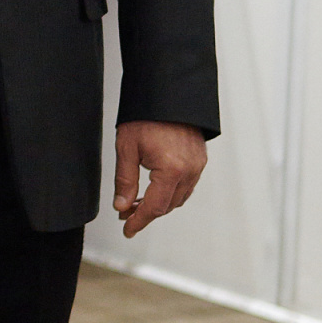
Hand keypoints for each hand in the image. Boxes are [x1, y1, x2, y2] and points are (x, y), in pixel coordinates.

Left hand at [113, 120, 206, 238]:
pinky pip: (186, 186)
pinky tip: (155, 190)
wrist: (167, 92)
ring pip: (178, 198)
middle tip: (125, 214)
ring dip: (159, 204)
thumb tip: (121, 206)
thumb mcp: (127, 147)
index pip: (154, 207)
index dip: (138, 221)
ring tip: (136, 203)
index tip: (127, 230)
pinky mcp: (200, 159)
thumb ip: (124, 181)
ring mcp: (197, 165)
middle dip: (146, 213)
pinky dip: (170, 193)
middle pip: (167, 206)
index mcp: (172, 170)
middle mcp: (189, 171)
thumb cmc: (146, 115)